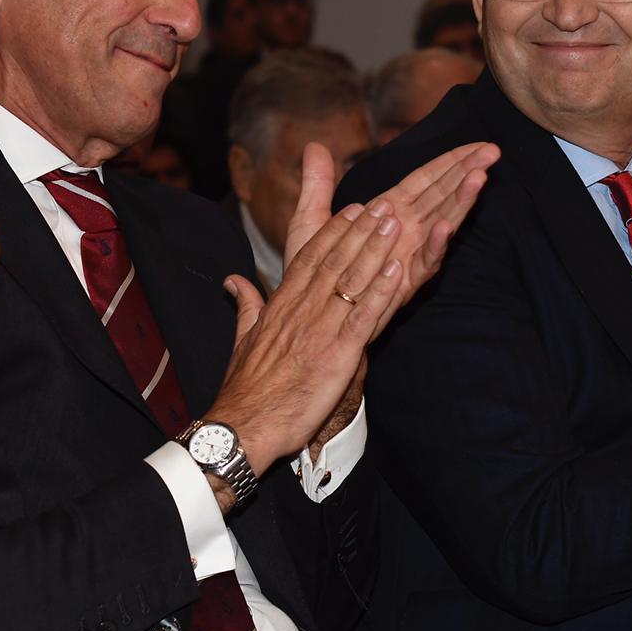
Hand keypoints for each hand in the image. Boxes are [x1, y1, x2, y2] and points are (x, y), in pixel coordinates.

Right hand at [207, 201, 405, 480]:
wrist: (243, 426)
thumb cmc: (246, 389)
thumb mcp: (242, 340)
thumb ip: (246, 305)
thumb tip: (234, 280)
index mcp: (281, 307)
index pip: (310, 258)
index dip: (333, 232)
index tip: (351, 208)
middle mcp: (301, 311)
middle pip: (334, 261)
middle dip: (361, 231)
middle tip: (383, 204)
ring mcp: (320, 331)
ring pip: (350, 282)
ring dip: (375, 251)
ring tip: (394, 224)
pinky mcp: (337, 355)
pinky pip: (363, 318)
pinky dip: (380, 293)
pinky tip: (397, 272)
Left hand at [283, 140, 498, 323]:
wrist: (310, 327)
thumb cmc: (313, 276)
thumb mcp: (312, 222)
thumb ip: (318, 185)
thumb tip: (314, 146)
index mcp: (389, 212)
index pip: (427, 179)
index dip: (452, 160)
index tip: (479, 143)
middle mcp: (405, 232)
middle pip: (443, 195)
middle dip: (468, 172)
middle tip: (493, 151)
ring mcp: (407, 257)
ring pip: (441, 224)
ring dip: (460, 203)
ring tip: (478, 179)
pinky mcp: (403, 284)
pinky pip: (423, 264)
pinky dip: (434, 246)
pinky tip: (445, 228)